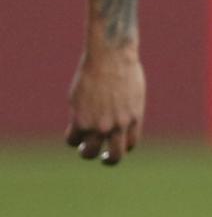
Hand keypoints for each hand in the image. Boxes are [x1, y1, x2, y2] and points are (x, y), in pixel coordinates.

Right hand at [67, 43, 144, 165]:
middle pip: (116, 156)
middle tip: (102, 157)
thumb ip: (126, 109)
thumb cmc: (123, 68)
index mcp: (135, 119)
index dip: (122, 147)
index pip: (131, 145)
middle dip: (108, 159)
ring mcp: (100, 124)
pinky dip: (72, 140)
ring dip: (86, 153)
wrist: (110, 57)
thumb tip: (117, 116)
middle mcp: (119, 126)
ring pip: (91, 152)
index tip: (115, 143)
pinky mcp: (81, 119)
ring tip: (83, 149)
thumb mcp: (133, 93)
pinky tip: (72, 134)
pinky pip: (73, 139)